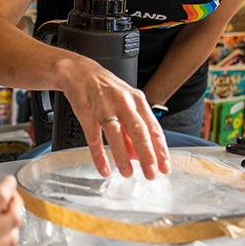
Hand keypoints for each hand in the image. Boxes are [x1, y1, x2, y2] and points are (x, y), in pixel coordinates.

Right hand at [56, 57, 169, 178]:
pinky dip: (99, 155)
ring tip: (128, 173)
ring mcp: (104, 107)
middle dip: (147, 155)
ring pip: (117, 134)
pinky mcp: (87, 113)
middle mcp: (123, 103)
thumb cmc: (106, 90)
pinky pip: (94, 137)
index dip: (160, 149)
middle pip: (138, 131)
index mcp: (137, 101)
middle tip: (151, 174)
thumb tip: (140, 156)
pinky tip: (104, 168)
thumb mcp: (125, 104)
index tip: (164, 167)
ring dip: (123, 156)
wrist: (79, 72)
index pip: (153, 128)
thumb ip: (133, 130)